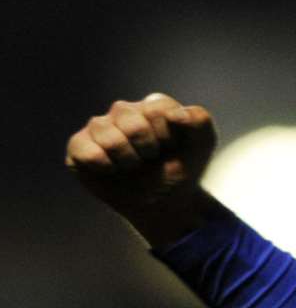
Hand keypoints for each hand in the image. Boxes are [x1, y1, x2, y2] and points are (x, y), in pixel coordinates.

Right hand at [65, 93, 220, 247]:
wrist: (164, 202)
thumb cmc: (181, 168)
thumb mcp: (203, 144)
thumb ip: (199, 120)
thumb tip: (177, 114)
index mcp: (151, 105)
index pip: (157, 109)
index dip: (168, 136)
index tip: (172, 148)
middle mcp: (123, 111)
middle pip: (131, 122)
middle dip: (148, 149)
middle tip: (151, 159)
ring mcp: (99, 127)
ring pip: (108, 136)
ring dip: (128, 160)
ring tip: (133, 166)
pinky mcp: (79, 145)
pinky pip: (85, 150)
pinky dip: (104, 166)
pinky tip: (112, 170)